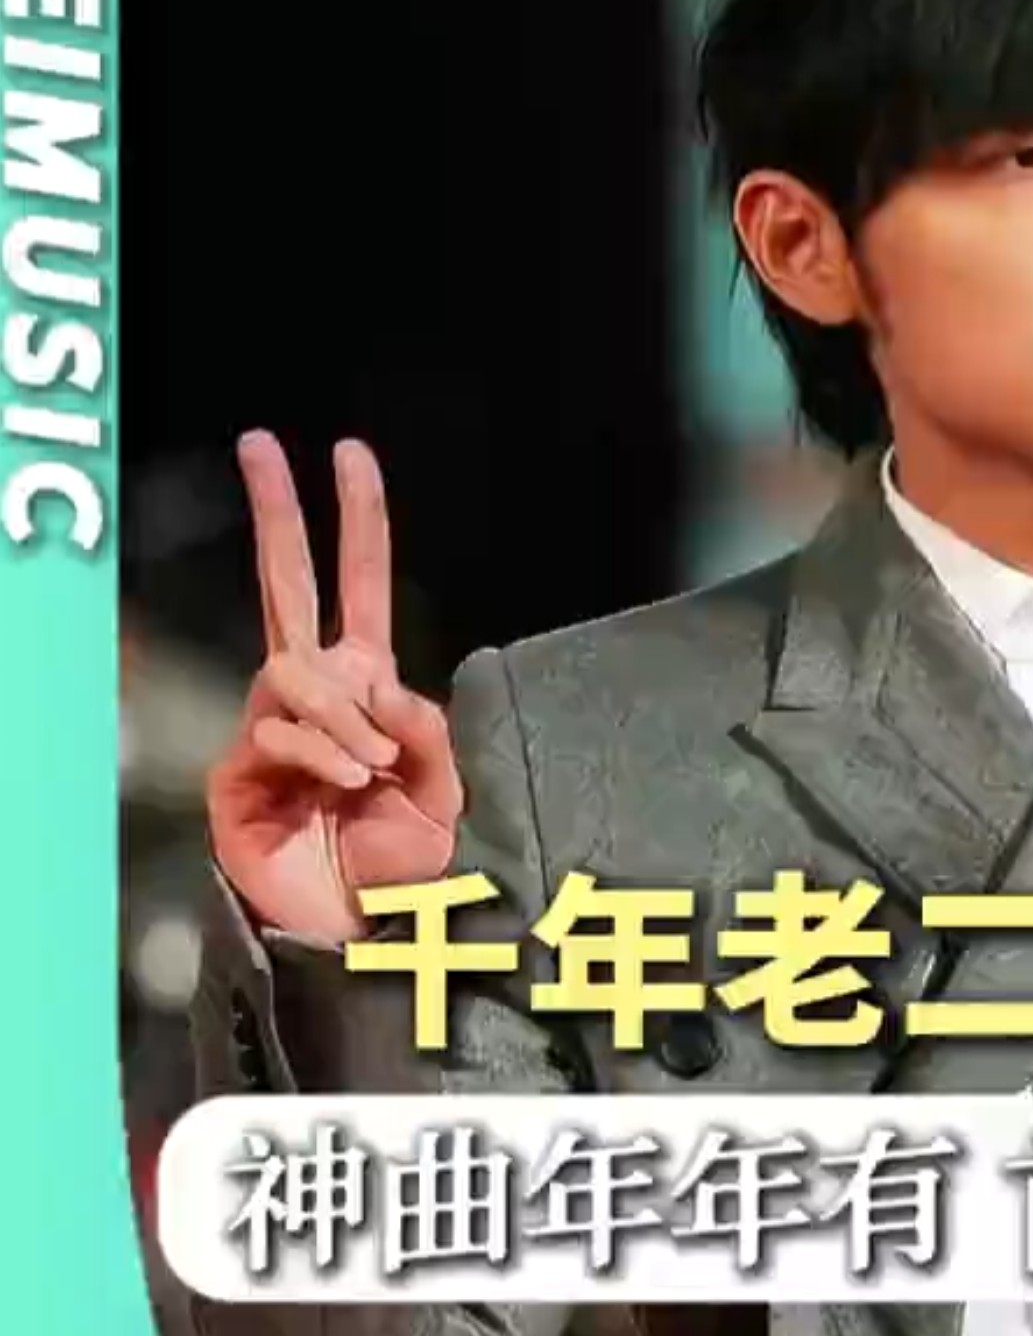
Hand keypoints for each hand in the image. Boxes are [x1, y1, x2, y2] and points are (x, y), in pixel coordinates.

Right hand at [206, 432, 459, 943]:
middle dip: (278, 512)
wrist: (373, 939)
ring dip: (342, 715)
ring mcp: (268, 732)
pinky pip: (277, 732)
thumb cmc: (410, 867)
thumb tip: (376, 682)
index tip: (350, 454)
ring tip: (371, 771)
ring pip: (292, 671)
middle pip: (285, 586)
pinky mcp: (237, 778)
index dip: (357, 523)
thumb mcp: (448, 788)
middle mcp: (313, 697)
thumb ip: (424, 727)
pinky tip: (347, 784)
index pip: (357, 588)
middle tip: (262, 440)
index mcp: (366, 688)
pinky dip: (322, 753)